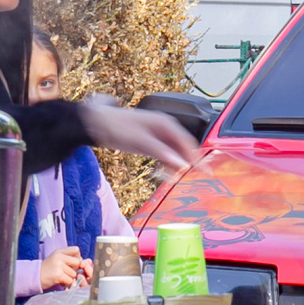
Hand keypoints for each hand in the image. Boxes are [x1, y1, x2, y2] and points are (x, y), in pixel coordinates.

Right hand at [39, 245, 91, 290]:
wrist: (35, 277)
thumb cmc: (48, 269)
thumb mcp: (57, 259)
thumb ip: (70, 259)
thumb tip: (88, 261)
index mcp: (59, 251)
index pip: (76, 250)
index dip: (77, 257)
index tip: (73, 263)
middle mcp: (59, 256)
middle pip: (77, 262)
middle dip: (75, 269)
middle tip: (67, 272)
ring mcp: (58, 265)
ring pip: (74, 273)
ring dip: (70, 277)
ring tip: (61, 277)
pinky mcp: (58, 275)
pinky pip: (70, 280)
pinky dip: (67, 283)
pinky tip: (60, 281)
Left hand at [81, 103, 201, 170]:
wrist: (97, 124)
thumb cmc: (118, 128)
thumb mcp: (141, 142)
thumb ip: (162, 152)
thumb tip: (181, 164)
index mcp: (167, 124)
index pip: (189, 144)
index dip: (198, 159)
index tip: (206, 173)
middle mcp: (166, 128)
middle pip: (184, 149)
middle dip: (186, 165)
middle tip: (186, 180)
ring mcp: (159, 136)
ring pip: (175, 154)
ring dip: (174, 167)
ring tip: (167, 178)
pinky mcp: (153, 143)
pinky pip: (166, 156)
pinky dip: (166, 165)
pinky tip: (161, 173)